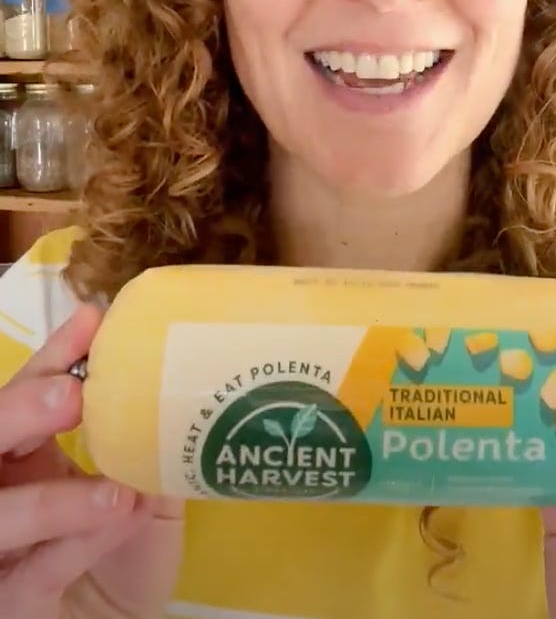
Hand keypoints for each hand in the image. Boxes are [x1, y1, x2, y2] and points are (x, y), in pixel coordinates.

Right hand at [0, 304, 183, 618]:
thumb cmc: (123, 554)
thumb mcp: (146, 493)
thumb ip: (152, 450)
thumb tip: (180, 388)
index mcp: (28, 455)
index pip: (27, 393)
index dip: (53, 357)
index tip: (91, 321)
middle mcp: (2, 491)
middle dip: (19, 409)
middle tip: (69, 395)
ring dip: (50, 497)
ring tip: (114, 490)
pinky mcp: (11, 603)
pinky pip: (32, 574)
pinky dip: (75, 546)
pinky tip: (117, 523)